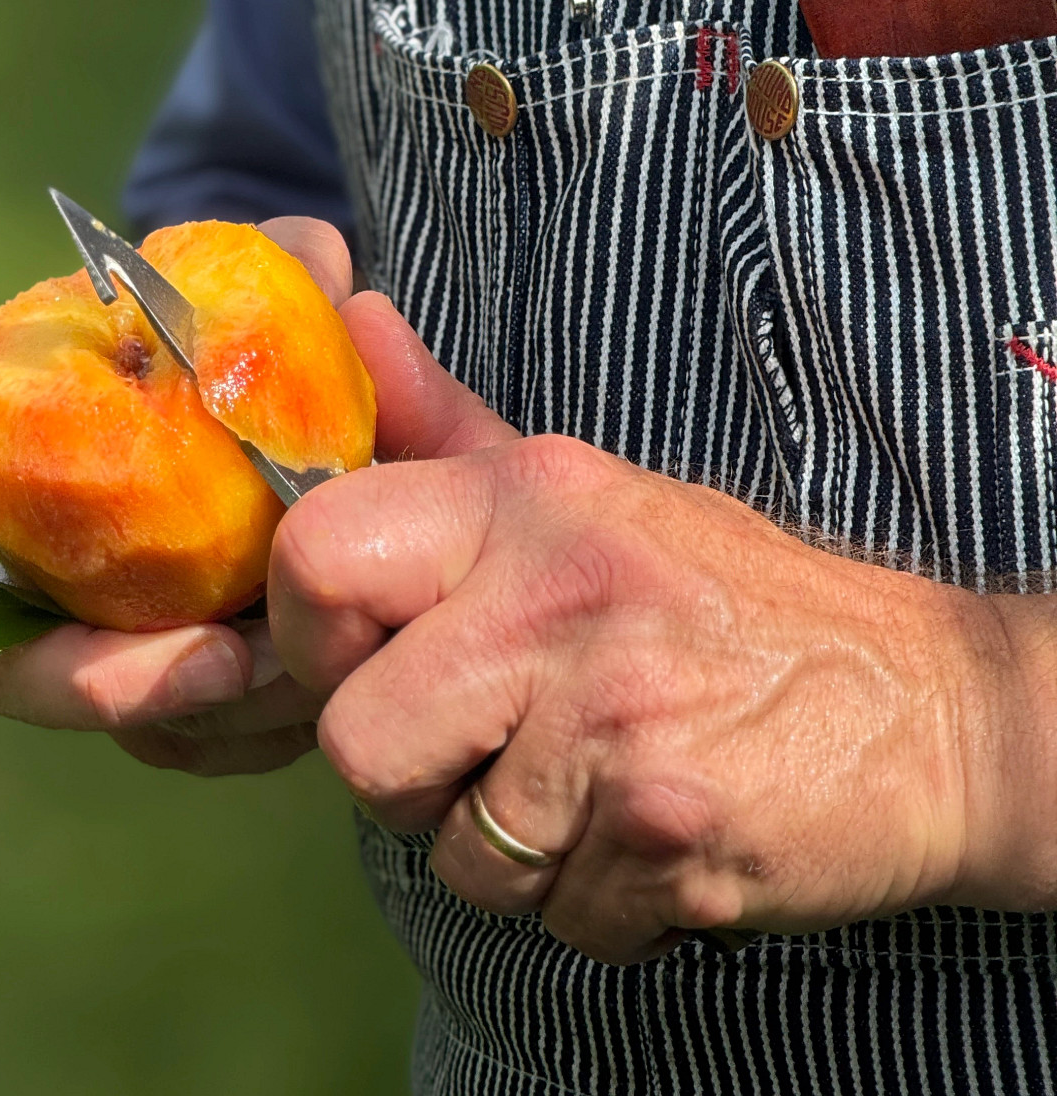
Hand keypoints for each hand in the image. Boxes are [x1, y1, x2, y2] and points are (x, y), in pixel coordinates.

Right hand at [0, 217, 358, 775]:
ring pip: (102, 710)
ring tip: (271, 669)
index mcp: (39, 436)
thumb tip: (315, 263)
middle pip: (4, 654)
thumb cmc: (297, 350)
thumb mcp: (303, 298)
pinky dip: (238, 730)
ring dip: (175, 708)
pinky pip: (189, 742)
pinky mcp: (189, 697)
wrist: (362, 440)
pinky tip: (311, 687)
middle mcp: (54, 553)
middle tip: (200, 659)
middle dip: (76, 678)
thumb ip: (296, 267)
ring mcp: (115, 634)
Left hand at [269, 302, 1038, 962]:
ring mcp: (617, 717)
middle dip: (411, 777)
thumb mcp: (582, 491)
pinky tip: (648, 833)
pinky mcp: (671, 830)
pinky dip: (597, 906)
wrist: (927, 706)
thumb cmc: (722, 599)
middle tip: (492, 747)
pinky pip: (558, 921)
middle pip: (359, 744)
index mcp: (526, 500)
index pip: (315, 559)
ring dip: (513, 852)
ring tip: (589, 785)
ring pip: (454, 857)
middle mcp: (561, 595)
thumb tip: (348, 321)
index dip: (314, 635)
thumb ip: (446, 429)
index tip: (371, 656)